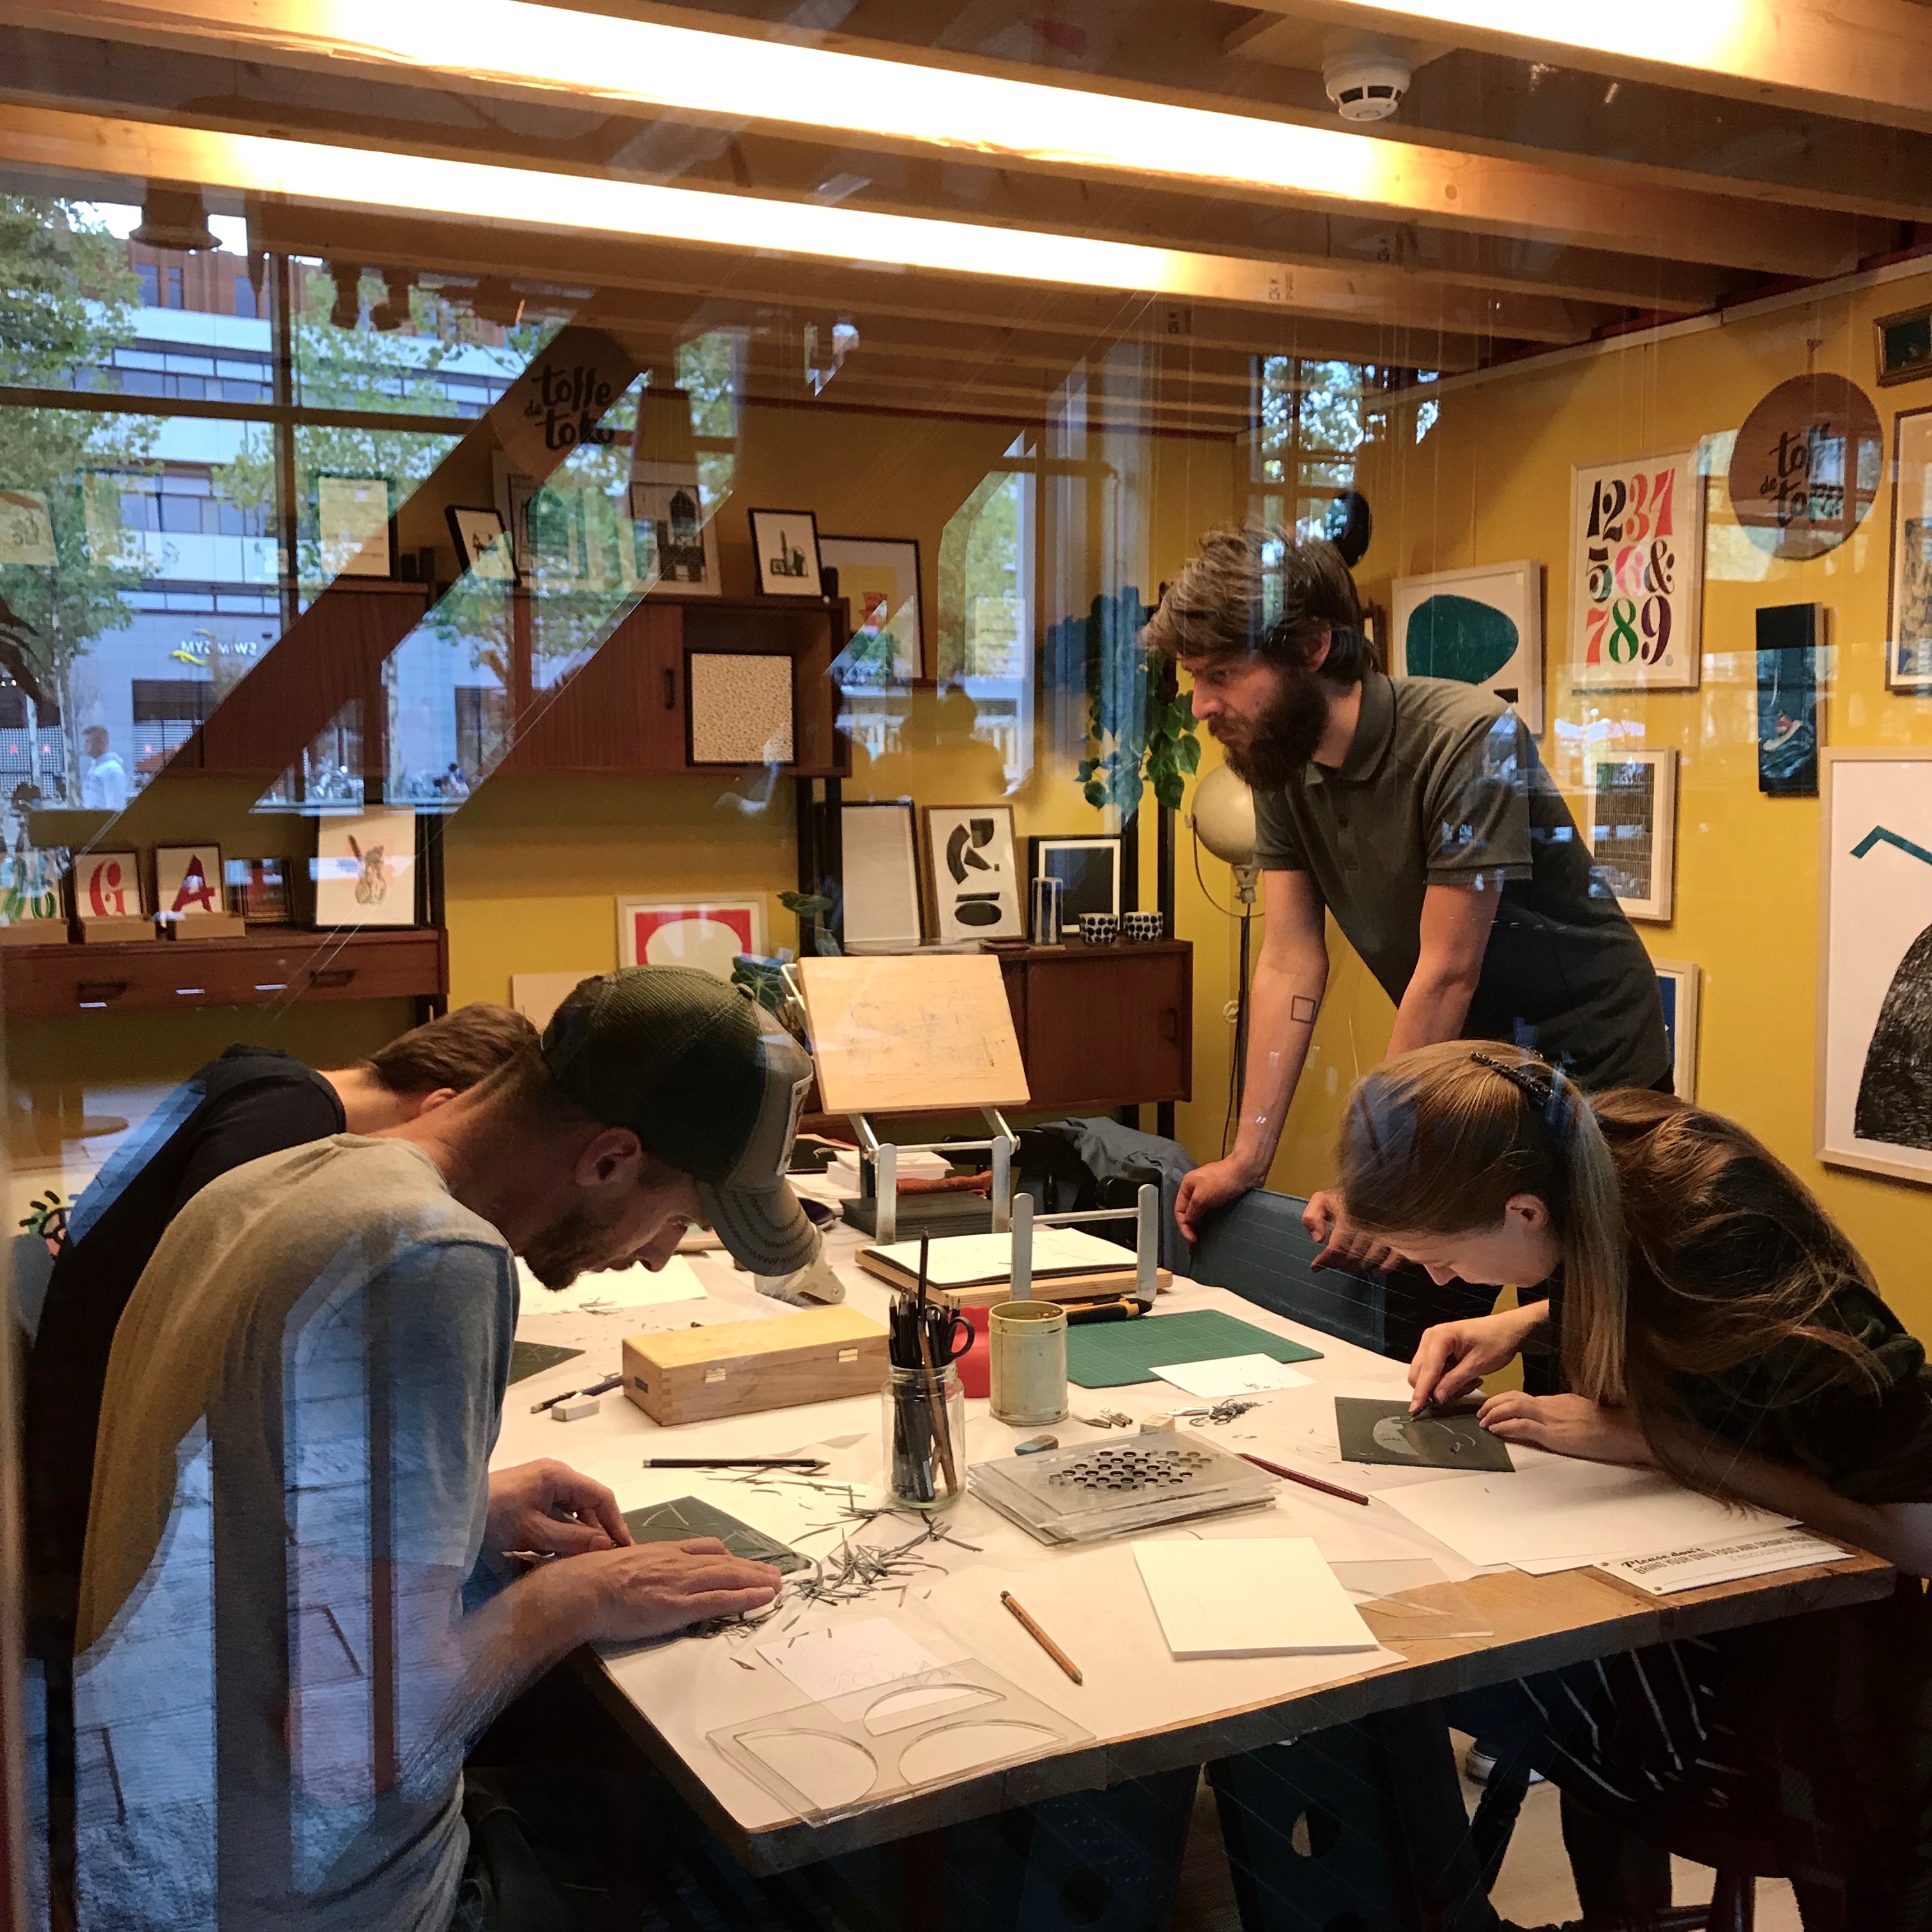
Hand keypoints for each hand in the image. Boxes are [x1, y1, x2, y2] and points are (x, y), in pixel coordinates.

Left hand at [487, 1459, 629, 1557]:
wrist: (451, 1513)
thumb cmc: (494, 1517)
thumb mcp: (535, 1532)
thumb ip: (573, 1540)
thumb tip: (607, 1546)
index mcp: (560, 1476)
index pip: (602, 1497)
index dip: (616, 1523)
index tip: (625, 1550)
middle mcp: (556, 1475)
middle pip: (589, 1503)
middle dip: (598, 1531)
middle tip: (606, 1561)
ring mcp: (542, 1485)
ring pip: (573, 1511)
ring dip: (580, 1534)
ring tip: (585, 1561)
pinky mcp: (530, 1497)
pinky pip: (557, 1514)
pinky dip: (563, 1532)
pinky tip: (562, 1553)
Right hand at [566, 1537, 781, 1642]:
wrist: (583, 1589)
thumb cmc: (592, 1578)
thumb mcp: (621, 1562)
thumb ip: (639, 1566)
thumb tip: (642, 1575)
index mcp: (662, 1552)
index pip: (704, 1549)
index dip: (727, 1557)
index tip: (740, 1562)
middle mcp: (678, 1563)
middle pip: (724, 1562)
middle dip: (750, 1568)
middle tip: (772, 1573)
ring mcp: (681, 1583)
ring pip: (729, 1577)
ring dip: (757, 1580)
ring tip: (776, 1584)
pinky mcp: (680, 1606)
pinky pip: (721, 1600)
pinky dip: (746, 1598)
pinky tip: (763, 1598)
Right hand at [1175, 1156, 1263, 1243]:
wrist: (1247, 1171)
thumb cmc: (1224, 1178)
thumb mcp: (1201, 1197)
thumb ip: (1192, 1212)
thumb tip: (1188, 1224)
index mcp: (1187, 1185)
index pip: (1179, 1211)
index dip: (1184, 1227)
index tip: (1192, 1240)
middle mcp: (1197, 1189)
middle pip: (1189, 1213)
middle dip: (1191, 1228)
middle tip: (1196, 1243)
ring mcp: (1210, 1192)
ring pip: (1201, 1213)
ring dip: (1202, 1226)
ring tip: (1205, 1239)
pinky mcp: (1223, 1196)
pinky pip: (1213, 1212)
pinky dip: (1212, 1222)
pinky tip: (1215, 1230)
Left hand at [1303, 1190, 1398, 1272]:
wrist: (1375, 1186)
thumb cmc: (1345, 1198)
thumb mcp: (1322, 1201)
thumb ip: (1312, 1216)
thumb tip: (1318, 1239)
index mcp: (1348, 1214)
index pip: (1337, 1246)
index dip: (1326, 1260)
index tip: (1316, 1266)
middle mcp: (1368, 1223)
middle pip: (1354, 1256)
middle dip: (1341, 1264)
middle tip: (1334, 1264)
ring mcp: (1386, 1230)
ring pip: (1372, 1259)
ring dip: (1359, 1267)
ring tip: (1350, 1265)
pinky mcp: (1400, 1236)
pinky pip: (1395, 1258)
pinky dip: (1383, 1268)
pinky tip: (1374, 1269)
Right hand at [1406, 1305, 1543, 1410]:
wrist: (1508, 1330)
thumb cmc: (1496, 1342)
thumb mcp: (1478, 1365)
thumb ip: (1454, 1381)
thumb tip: (1436, 1398)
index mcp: (1439, 1337)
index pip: (1427, 1369)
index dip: (1421, 1391)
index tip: (1416, 1409)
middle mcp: (1430, 1338)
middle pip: (1419, 1372)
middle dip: (1433, 1389)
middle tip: (1460, 1394)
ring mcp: (1432, 1343)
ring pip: (1426, 1374)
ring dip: (1442, 1386)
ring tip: (1469, 1383)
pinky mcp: (1438, 1350)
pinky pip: (1434, 1372)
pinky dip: (1446, 1380)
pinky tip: (1466, 1379)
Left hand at [1476, 1392, 1654, 1466]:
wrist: (1626, 1430)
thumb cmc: (1609, 1425)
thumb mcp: (1582, 1414)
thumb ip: (1563, 1414)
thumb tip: (1551, 1420)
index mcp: (1557, 1401)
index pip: (1523, 1396)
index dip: (1503, 1401)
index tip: (1492, 1406)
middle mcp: (1550, 1405)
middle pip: (1513, 1397)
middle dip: (1493, 1404)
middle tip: (1481, 1413)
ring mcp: (1551, 1418)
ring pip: (1513, 1408)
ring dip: (1494, 1414)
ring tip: (1483, 1422)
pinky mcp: (1554, 1434)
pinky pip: (1523, 1426)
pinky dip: (1505, 1426)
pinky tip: (1496, 1431)